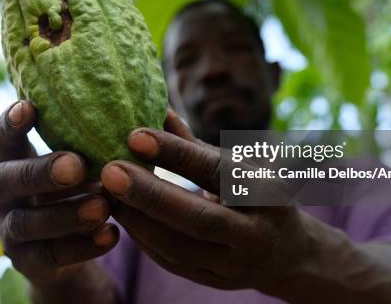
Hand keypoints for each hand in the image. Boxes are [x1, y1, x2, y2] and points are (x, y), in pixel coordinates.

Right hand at [0, 101, 118, 286]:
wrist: (63, 247)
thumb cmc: (71, 188)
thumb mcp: (74, 165)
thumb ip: (85, 146)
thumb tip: (127, 124)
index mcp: (9, 160)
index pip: (1, 138)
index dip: (10, 123)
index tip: (29, 106)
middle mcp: (0, 193)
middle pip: (9, 180)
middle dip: (42, 172)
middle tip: (76, 166)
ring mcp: (8, 229)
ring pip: (28, 223)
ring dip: (67, 214)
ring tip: (103, 207)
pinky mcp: (25, 261)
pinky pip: (50, 256)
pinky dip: (82, 246)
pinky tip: (111, 235)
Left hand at [100, 109, 307, 292]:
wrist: (285, 253)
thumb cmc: (254, 194)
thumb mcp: (238, 166)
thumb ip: (194, 144)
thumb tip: (158, 109)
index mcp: (267, 193)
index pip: (216, 171)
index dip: (175, 153)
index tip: (134, 135)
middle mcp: (255, 233)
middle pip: (197, 217)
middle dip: (149, 194)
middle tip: (110, 170)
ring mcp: (234, 264)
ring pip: (178, 246)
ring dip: (137, 219)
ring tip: (105, 192)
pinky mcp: (212, 281)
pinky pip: (170, 261)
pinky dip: (141, 237)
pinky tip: (121, 214)